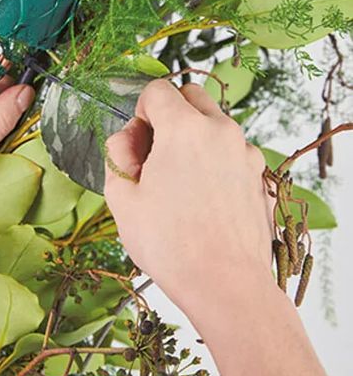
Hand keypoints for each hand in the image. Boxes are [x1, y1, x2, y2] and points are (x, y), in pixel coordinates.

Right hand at [104, 80, 272, 317]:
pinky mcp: (260, 176)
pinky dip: (216, 161)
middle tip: (156, 156)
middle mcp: (221, 130)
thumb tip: (127, 137)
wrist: (226, 285)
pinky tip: (204, 200)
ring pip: (215, 124)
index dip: (140, 112)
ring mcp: (246, 153)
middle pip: (192, 96)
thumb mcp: (122, 198)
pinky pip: (232, 152)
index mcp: (184, 128)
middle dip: (170, 114)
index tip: (138, 144)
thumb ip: (116, 153)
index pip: (157, 90)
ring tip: (180, 184)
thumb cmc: (171, 245)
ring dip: (195, 138)